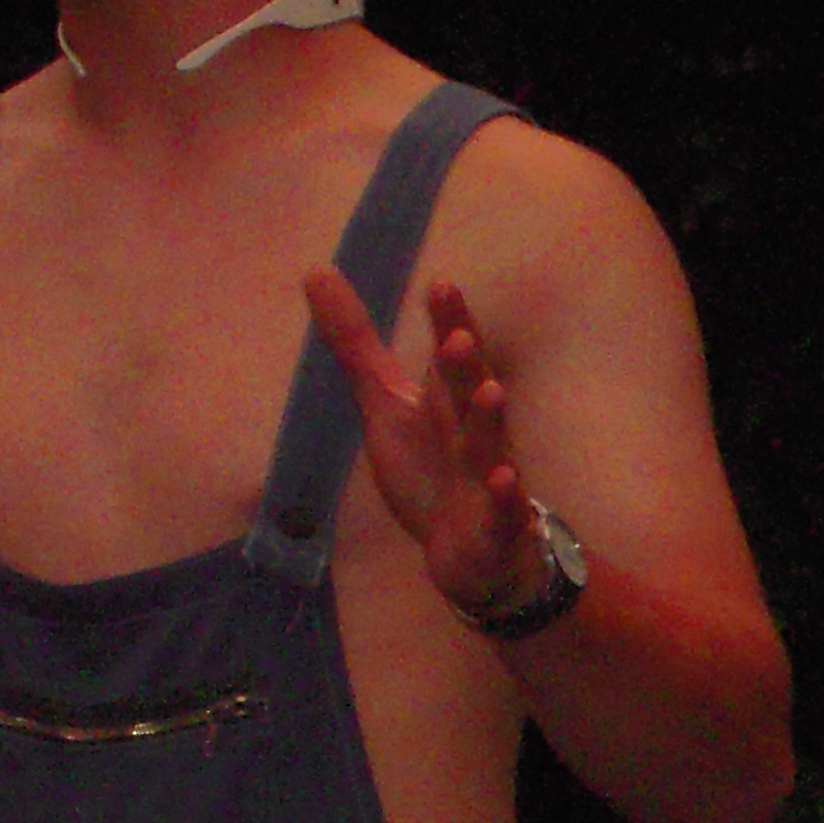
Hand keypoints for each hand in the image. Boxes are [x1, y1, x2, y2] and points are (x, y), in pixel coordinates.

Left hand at [304, 266, 546, 620]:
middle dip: (465, 366)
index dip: (449, 322)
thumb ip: (357, 345)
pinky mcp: (498, 524)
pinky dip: (506, 497)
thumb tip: (317, 272)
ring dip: (491, 422)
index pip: (452, 355)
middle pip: (471, 393)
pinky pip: (505, 510)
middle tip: (456, 336)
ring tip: (491, 392)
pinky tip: (504, 480)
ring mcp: (490, 478)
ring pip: (493, 447)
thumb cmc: (432, 466)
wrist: (470, 551)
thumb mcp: (386, 404)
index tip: (441, 285)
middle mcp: (475, 432)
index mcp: (450, 401)